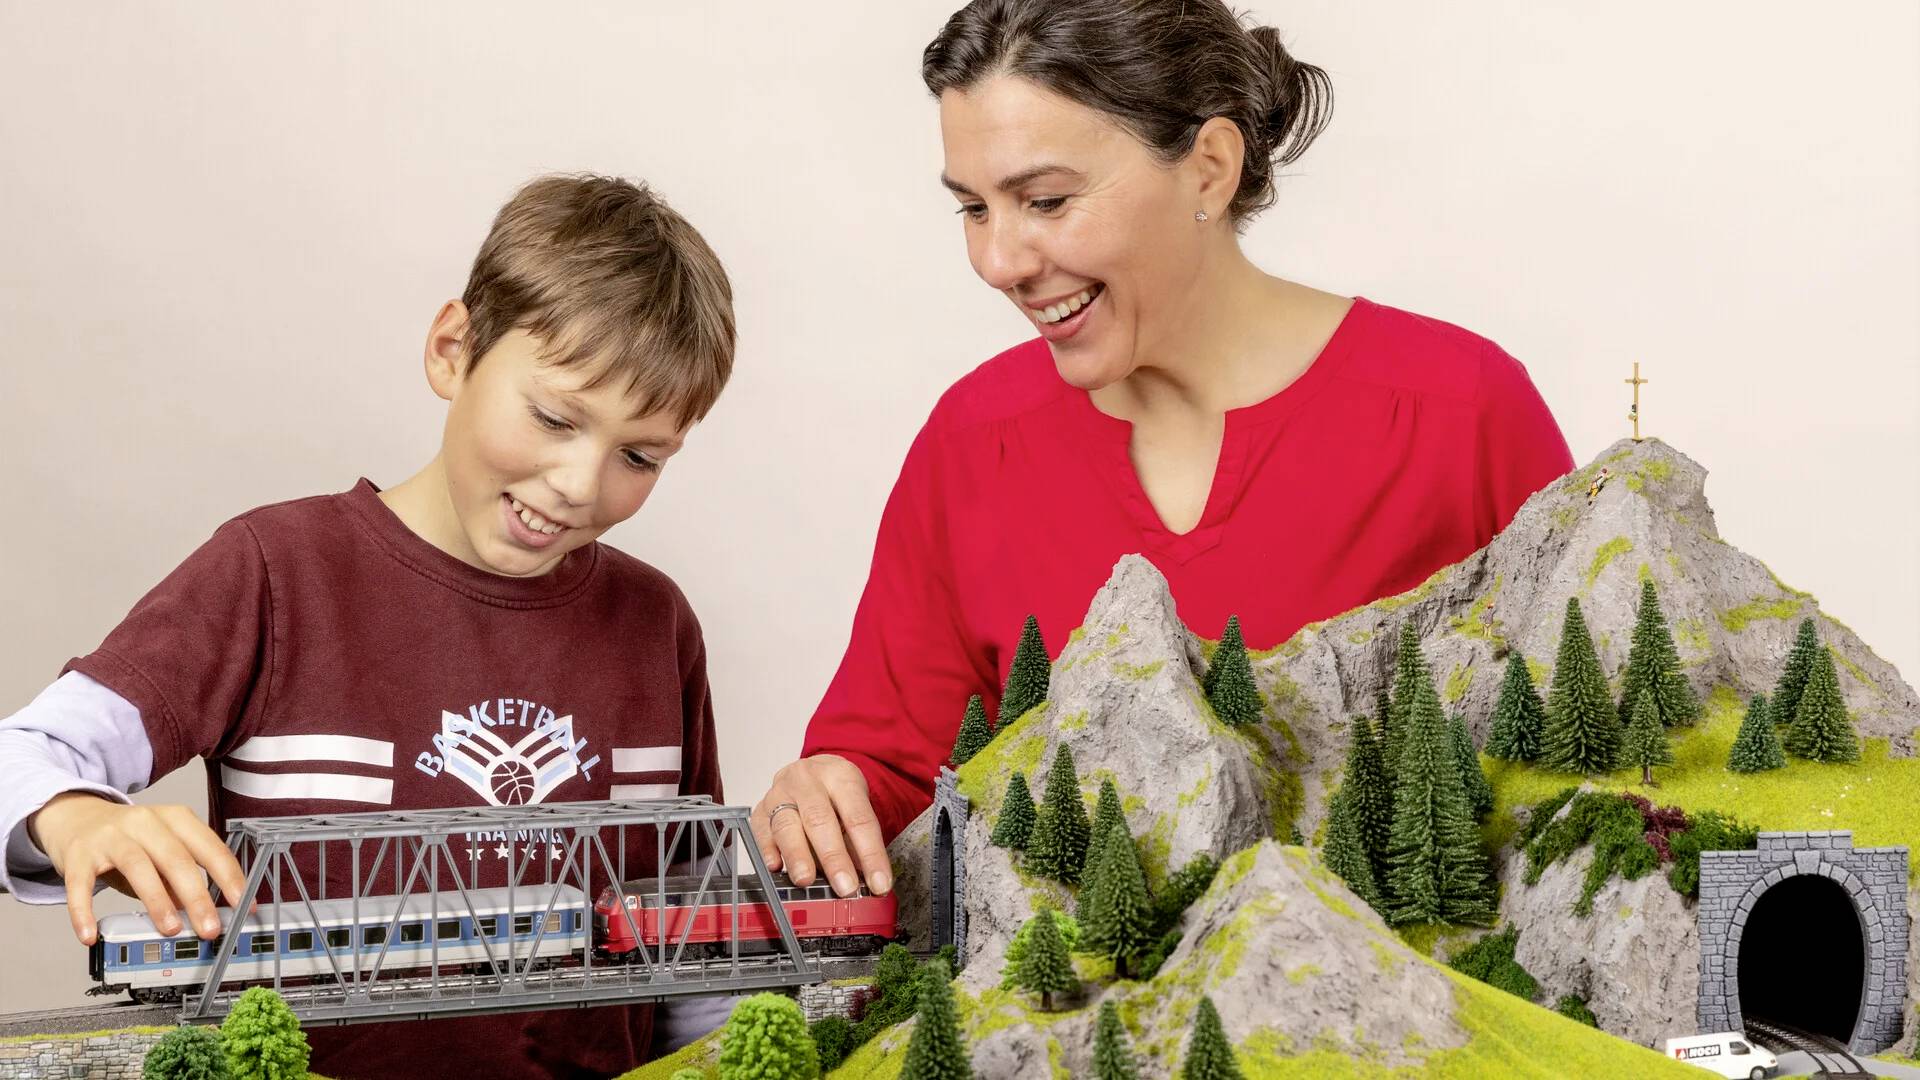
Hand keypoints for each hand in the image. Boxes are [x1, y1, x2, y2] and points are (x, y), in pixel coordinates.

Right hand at [27, 792, 249, 945]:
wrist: (76, 817)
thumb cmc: (128, 840)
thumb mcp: (162, 851)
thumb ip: (181, 877)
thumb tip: (204, 913)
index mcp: (175, 819)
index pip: (209, 847)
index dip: (229, 877)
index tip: (244, 904)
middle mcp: (145, 822)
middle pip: (176, 858)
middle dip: (198, 896)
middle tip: (209, 927)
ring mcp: (111, 836)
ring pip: (138, 866)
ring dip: (157, 901)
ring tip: (170, 928)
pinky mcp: (79, 853)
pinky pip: (82, 884)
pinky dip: (84, 911)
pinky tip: (91, 935)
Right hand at [750, 754, 891, 896]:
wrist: (813, 770)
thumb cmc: (836, 793)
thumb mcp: (856, 806)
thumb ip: (859, 843)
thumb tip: (868, 881)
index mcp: (840, 776)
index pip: (858, 818)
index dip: (870, 854)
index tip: (878, 883)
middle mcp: (807, 781)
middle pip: (820, 820)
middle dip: (833, 858)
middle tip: (845, 886)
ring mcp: (780, 793)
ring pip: (787, 825)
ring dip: (798, 856)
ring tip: (806, 880)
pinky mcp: (761, 809)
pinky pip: (761, 831)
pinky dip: (768, 851)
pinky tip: (775, 867)